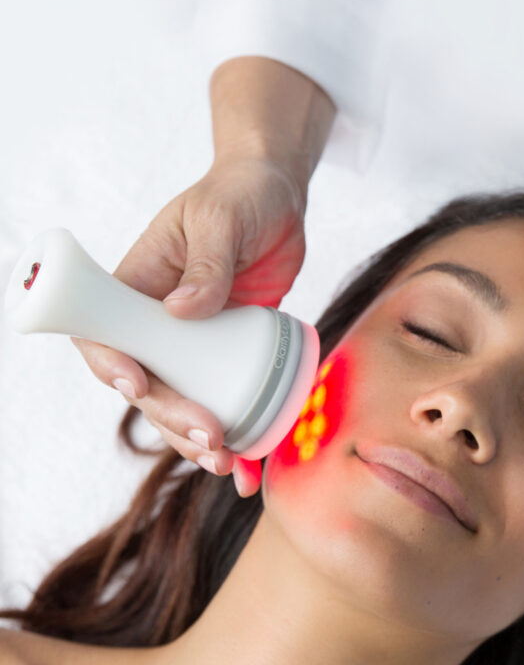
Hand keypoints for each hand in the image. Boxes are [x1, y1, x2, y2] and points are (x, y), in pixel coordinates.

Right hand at [72, 154, 306, 497]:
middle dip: (171, 418)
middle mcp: (157, 323)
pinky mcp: (227, 358)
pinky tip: (249, 468)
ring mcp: (192, 346)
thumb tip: (182, 310)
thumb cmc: (239, 196)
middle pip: (148, 385)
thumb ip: (206, 262)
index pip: (104, 334)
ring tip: (225, 464)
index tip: (137, 386)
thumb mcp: (221, 219)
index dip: (111, 367)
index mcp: (136, 286)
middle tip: (209, 436)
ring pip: (182, 404)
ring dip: (197, 441)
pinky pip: (226, 402)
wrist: (278, 201)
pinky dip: (239, 438)